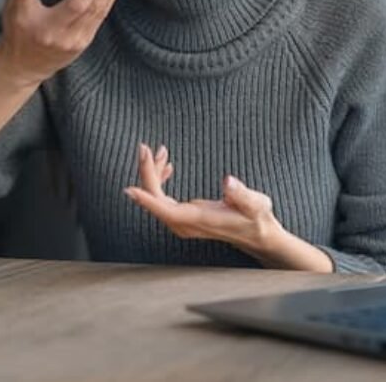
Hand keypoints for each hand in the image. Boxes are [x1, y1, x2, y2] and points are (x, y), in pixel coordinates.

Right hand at [0, 0, 128, 86]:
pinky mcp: (85, 41)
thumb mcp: (15, 5)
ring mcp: (78, 41)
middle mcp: (66, 36)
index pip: (76, 2)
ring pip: (102, 9)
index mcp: (48, 28)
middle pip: (94, 4)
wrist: (23, 66)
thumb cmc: (18, 34)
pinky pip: (101, 15)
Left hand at [123, 143, 282, 257]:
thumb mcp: (257, 204)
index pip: (167, 211)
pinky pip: (161, 199)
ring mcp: (182, 222)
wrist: (257, 236)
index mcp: (199, 220)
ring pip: (156, 198)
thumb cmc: (257, 219)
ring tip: (160, 151)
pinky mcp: (182, 217)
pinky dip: (160, 180)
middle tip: (145, 147)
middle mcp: (185, 224)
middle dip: (148, 172)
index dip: (147, 200)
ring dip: (153, 173)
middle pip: (156, 200)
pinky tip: (167, 167)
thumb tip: (228, 182)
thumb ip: (242, 194)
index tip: (129, 188)